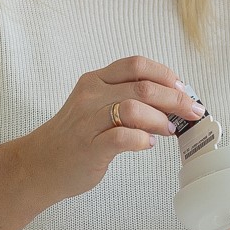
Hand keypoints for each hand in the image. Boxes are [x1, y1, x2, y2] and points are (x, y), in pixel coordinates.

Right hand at [13, 55, 204, 204]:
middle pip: (143, 87)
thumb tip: (169, 100)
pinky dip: (142, 139)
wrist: (38, 164)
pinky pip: (123, 137)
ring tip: (168, 130)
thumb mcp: (95, 105)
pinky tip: (146, 143)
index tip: (182, 87)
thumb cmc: (74, 137)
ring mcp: (88, 121)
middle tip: (191, 111)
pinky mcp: (89, 146)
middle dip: (175, 98)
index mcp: (95, 80)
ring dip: (160, 119)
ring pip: (134, 108)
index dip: (165, 74)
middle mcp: (91, 95)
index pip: (136, 65)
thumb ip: (125, 98)